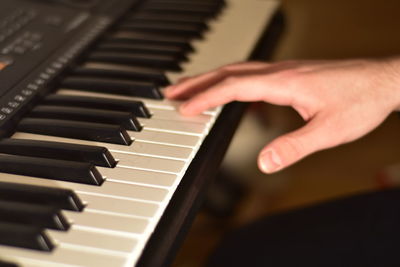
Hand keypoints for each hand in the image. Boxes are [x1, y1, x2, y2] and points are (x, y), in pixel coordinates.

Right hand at [164, 59, 399, 173]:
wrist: (384, 81)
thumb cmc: (360, 101)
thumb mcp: (329, 131)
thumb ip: (294, 147)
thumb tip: (265, 162)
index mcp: (283, 83)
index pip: (233, 87)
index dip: (205, 97)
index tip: (184, 108)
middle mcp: (279, 72)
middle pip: (227, 72)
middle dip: (196, 82)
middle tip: (171, 92)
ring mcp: (283, 70)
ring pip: (236, 70)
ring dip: (209, 78)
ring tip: (188, 88)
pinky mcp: (289, 74)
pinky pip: (249, 73)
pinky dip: (228, 80)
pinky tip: (227, 92)